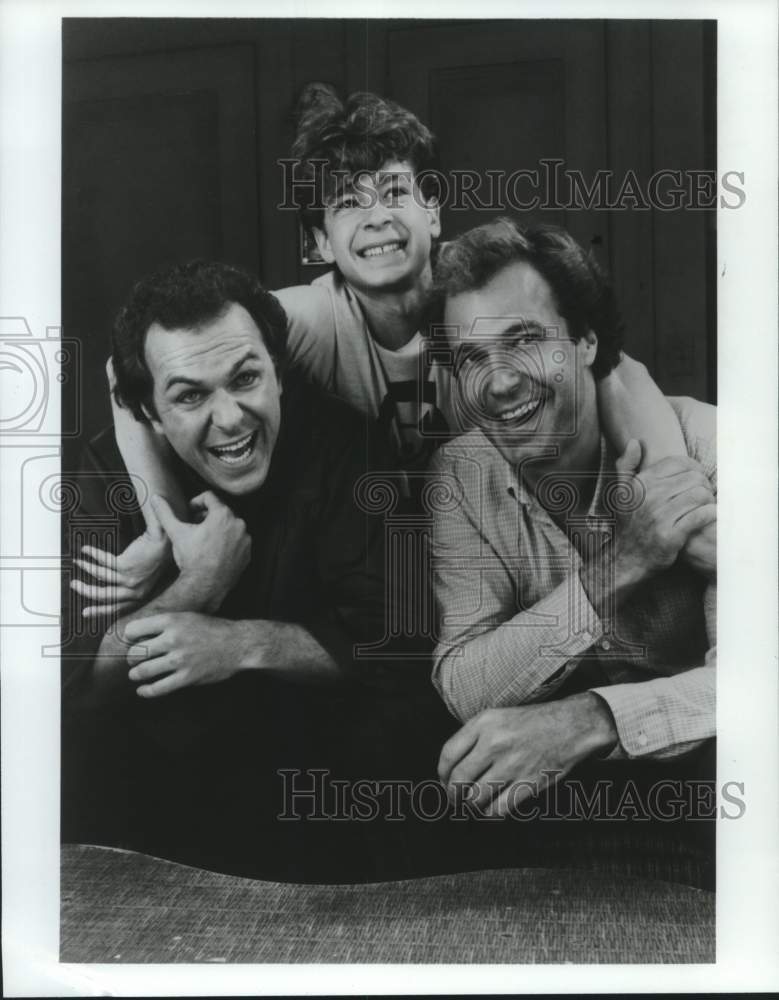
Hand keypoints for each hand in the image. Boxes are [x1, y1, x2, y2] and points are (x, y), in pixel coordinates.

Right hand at [71, 500, 170, 616]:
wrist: (165, 541)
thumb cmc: (154, 558)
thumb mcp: (142, 579)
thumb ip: (127, 588)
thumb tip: (107, 590)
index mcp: (139, 596)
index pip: (116, 608)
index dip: (99, 611)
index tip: (85, 612)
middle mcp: (134, 591)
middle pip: (103, 595)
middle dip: (85, 590)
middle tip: (73, 584)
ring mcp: (130, 578)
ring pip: (100, 577)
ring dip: (86, 568)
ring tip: (77, 562)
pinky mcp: (126, 565)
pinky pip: (103, 561)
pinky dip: (92, 555)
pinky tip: (85, 550)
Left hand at [124, 612, 245, 696]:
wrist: (239, 644)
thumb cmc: (214, 629)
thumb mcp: (189, 617)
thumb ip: (167, 624)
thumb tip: (142, 635)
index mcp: (171, 621)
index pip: (135, 629)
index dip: (129, 637)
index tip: (131, 641)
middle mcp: (172, 639)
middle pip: (136, 652)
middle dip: (131, 658)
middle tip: (133, 660)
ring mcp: (179, 659)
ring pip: (144, 671)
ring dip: (136, 675)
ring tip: (136, 675)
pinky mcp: (186, 677)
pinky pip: (159, 688)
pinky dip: (147, 691)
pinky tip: (143, 690)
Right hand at [151, 492, 250, 609]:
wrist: (204, 586)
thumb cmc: (191, 558)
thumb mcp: (176, 532)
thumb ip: (165, 512)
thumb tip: (155, 498)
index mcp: (222, 514)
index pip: (209, 497)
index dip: (196, 502)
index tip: (190, 512)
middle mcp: (238, 524)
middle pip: (221, 511)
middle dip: (207, 516)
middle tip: (195, 526)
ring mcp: (245, 539)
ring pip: (230, 526)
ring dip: (218, 529)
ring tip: (204, 540)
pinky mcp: (247, 553)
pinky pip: (238, 541)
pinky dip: (228, 542)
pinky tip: (215, 551)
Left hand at [437, 694, 616, 815]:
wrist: (569, 726)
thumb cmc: (531, 722)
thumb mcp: (497, 717)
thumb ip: (473, 736)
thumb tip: (451, 767)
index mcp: (483, 723)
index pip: (448, 754)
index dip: (441, 773)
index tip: (444, 781)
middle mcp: (494, 743)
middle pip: (458, 780)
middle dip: (453, 795)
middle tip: (455, 798)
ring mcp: (511, 764)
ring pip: (475, 798)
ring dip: (470, 806)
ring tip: (473, 804)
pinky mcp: (527, 784)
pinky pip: (498, 809)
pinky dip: (490, 815)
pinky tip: (491, 809)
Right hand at [612, 440, 715, 585]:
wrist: (627, 558)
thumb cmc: (630, 523)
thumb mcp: (621, 492)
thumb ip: (626, 465)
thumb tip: (635, 442)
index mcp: (641, 483)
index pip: (679, 463)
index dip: (694, 469)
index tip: (696, 480)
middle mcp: (649, 497)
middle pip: (694, 478)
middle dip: (704, 486)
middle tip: (704, 496)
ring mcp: (659, 517)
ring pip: (700, 495)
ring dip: (710, 500)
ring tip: (707, 506)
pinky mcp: (671, 535)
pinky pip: (700, 516)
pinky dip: (711, 514)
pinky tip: (710, 516)